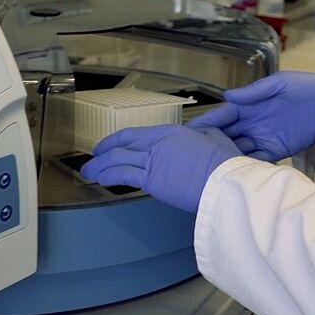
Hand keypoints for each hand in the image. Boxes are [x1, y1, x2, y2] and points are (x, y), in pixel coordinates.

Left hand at [80, 124, 241, 212]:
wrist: (224, 180)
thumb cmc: (224, 163)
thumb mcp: (214, 138)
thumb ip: (201, 136)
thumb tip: (200, 138)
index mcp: (170, 132)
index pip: (135, 134)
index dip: (117, 139)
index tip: (109, 144)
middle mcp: (157, 144)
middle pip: (121, 146)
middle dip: (102, 153)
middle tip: (93, 158)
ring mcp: (153, 162)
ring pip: (117, 161)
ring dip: (99, 166)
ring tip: (89, 172)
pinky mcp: (153, 181)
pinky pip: (124, 176)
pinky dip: (109, 176)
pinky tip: (101, 180)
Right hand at [188, 72, 314, 161]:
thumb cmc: (306, 87)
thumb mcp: (279, 84)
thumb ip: (254, 91)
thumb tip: (229, 95)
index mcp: (250, 105)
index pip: (223, 115)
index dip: (207, 122)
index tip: (190, 131)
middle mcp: (252, 122)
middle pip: (226, 135)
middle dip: (210, 143)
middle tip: (192, 155)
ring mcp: (262, 137)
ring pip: (237, 149)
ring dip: (225, 156)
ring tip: (209, 167)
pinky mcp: (276, 150)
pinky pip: (256, 159)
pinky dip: (245, 165)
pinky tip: (232, 171)